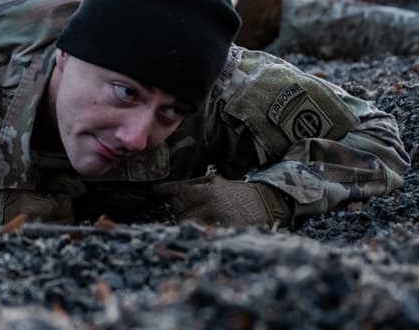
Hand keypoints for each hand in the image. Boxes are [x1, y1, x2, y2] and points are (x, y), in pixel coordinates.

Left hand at [154, 175, 292, 226]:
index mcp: (209, 189)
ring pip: (187, 224)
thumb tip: (168, 189)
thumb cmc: (237, 193)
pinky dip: (198, 233)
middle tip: (185, 208)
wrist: (267, 204)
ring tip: (197, 218)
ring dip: (186, 222)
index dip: (162, 191)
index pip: (178, 191)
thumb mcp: (217, 182)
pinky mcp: (225, 234)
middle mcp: (212, 203)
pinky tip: (202, 230)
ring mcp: (218, 220)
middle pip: (178, 209)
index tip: (151, 191)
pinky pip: (201, 235)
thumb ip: (194, 186)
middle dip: (178, 208)